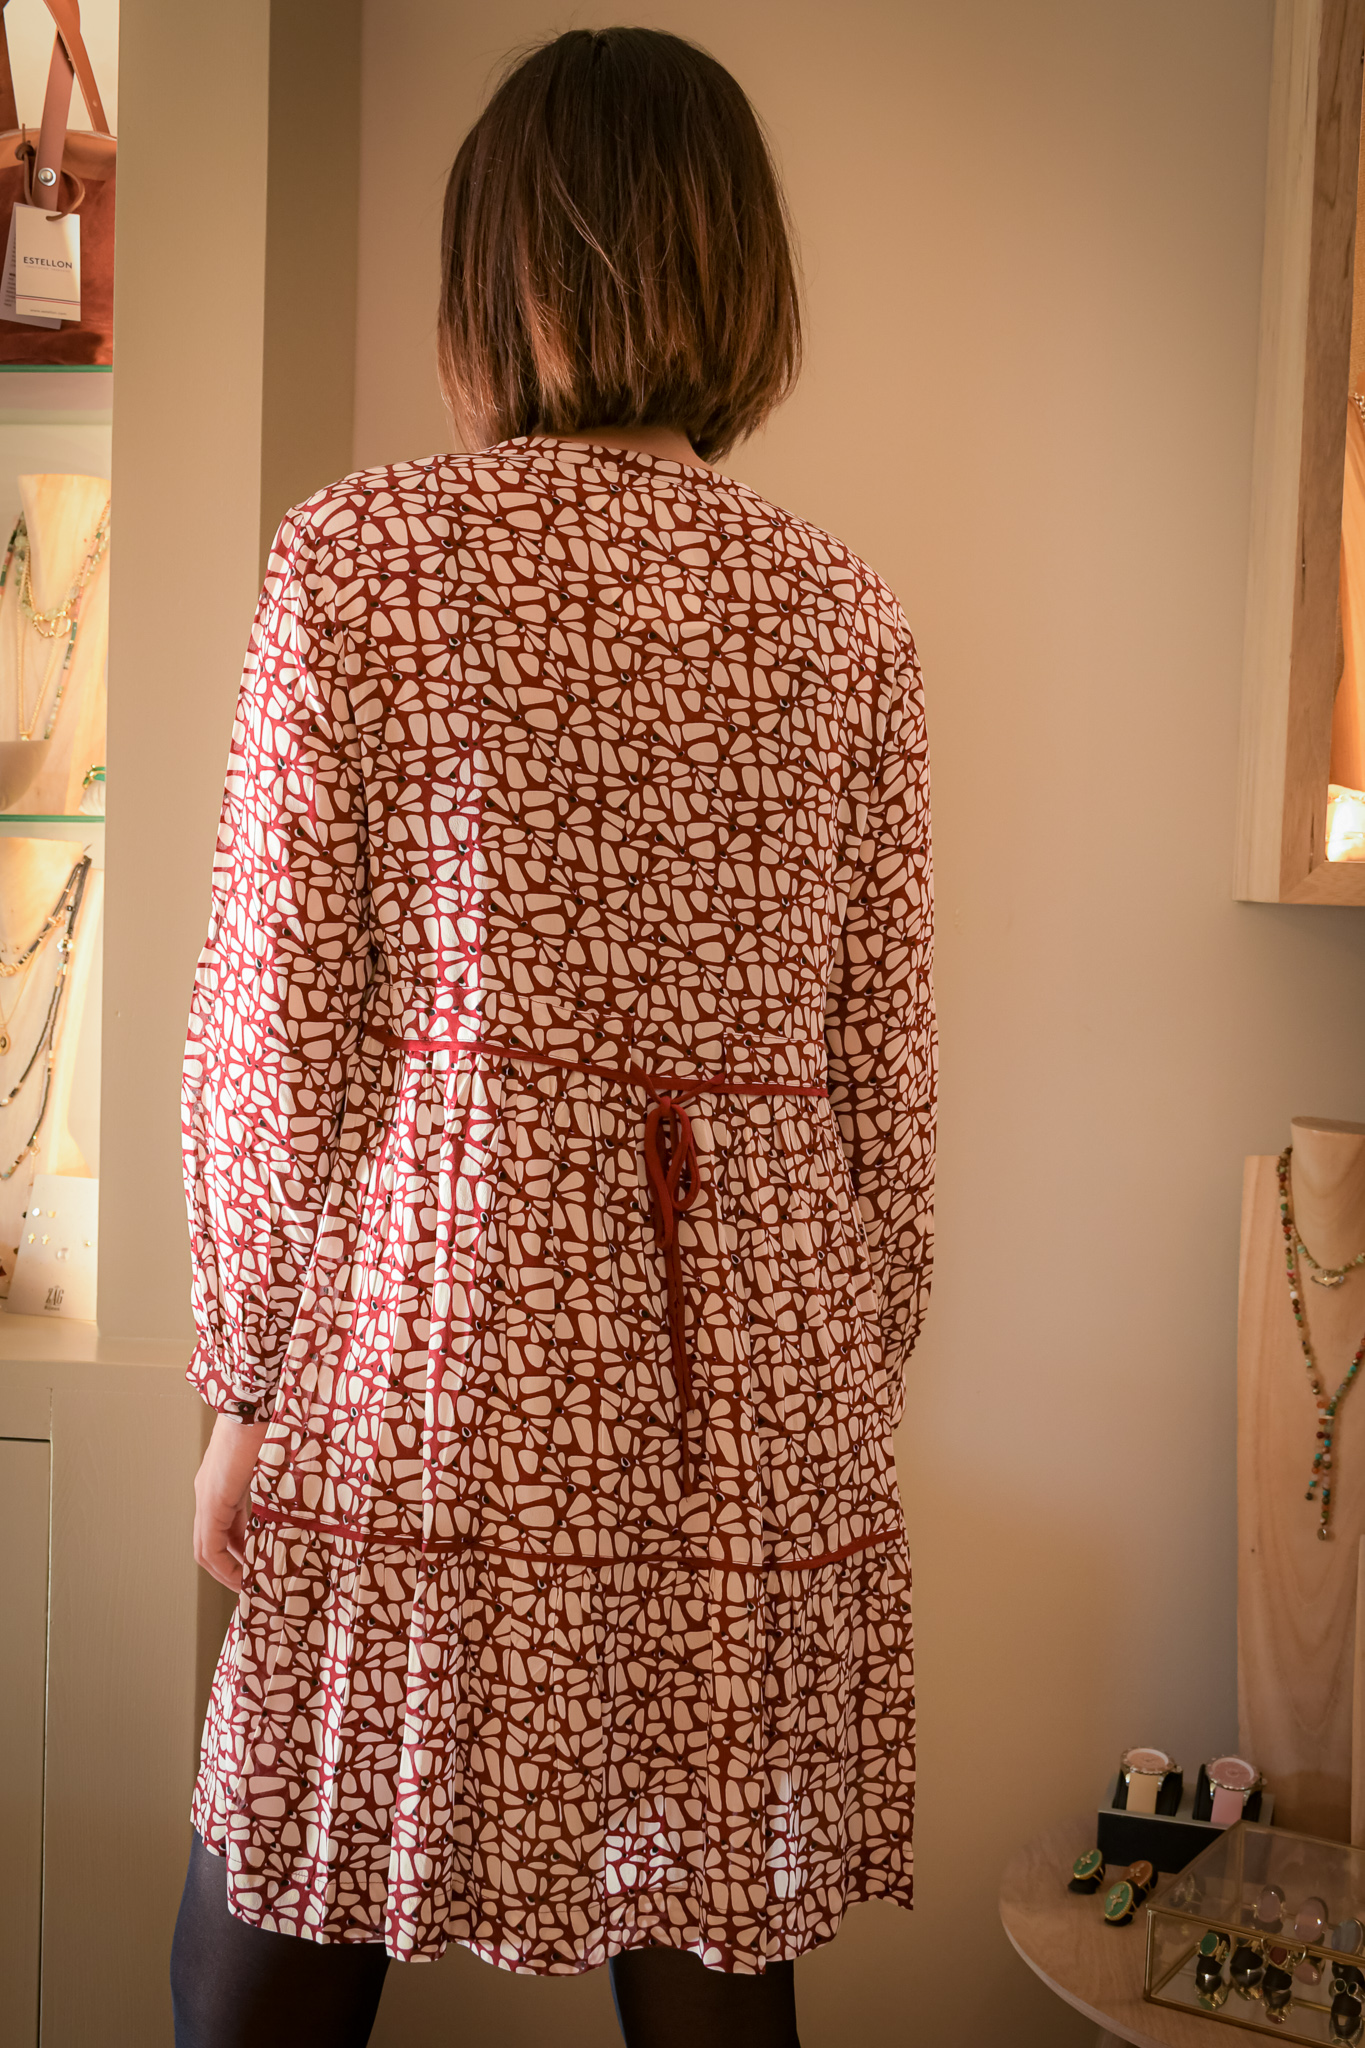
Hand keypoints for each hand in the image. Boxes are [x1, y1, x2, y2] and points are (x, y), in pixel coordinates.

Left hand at [193, 1412, 267, 1591]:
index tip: (256, 1565)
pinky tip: (244, 1574)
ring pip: (206, 1548)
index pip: (221, 1528)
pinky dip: (224, 1564)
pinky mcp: (212, 1500)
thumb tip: (305, 1487)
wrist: (257, 1400)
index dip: (236, 1551)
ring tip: (249, 1585)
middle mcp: (208, 1492)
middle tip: (253, 1583)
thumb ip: (278, 1478)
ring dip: (226, 1570)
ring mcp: (207, 1496)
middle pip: (209, 1544)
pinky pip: (210, 1545)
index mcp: (221, 1481)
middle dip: (229, 1567)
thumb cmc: (272, 1418)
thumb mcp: (276, 1456)